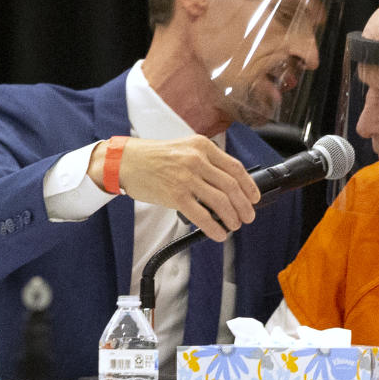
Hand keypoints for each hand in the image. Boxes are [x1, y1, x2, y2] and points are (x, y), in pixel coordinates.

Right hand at [90, 136, 259, 240]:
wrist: (124, 161)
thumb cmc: (153, 156)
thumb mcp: (184, 148)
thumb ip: (205, 161)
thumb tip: (227, 184)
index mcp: (202, 146)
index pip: (235, 168)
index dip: (249, 186)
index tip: (254, 197)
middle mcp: (197, 160)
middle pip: (232, 186)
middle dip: (244, 205)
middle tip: (248, 216)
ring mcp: (186, 178)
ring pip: (221, 201)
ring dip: (232, 217)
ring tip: (235, 225)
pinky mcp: (175, 195)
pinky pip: (202, 215)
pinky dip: (214, 227)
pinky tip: (218, 233)